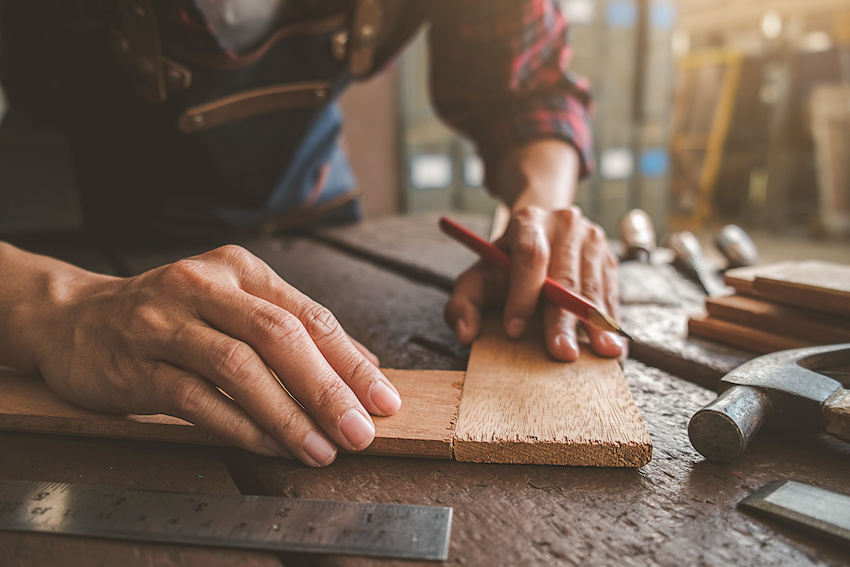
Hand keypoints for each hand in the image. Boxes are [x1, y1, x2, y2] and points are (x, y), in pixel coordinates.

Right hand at [32, 245, 400, 466]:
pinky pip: (197, 399)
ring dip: (288, 414)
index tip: (383, 400)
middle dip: (328, 389)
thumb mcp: (236, 306)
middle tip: (359, 431)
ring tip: (320, 449)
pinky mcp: (136, 364)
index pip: (310, 315)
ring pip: (239, 368)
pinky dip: (239, 425)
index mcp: (241, 269)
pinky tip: (269, 446)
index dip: (351, 362)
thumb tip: (365, 365)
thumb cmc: (171, 315)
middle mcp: (205, 287)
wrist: (75, 318)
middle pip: (279, 336)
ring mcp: (166, 324)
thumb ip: (296, 331)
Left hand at [444, 206, 625, 360]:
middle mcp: (564, 225)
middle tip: (562, 353)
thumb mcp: (476, 278)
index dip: (522, 294)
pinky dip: (610, 321)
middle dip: (562, 319)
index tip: (513, 330)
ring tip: (601, 353)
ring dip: (596, 323)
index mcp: (527, 222)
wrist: (539, 236)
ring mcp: (591, 240)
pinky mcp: (609, 259)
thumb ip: (462, 304)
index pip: (529, 256)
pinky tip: (614, 345)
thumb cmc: (504, 267)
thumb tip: (464, 333)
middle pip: (565, 276)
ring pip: (593, 286)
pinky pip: (611, 293)